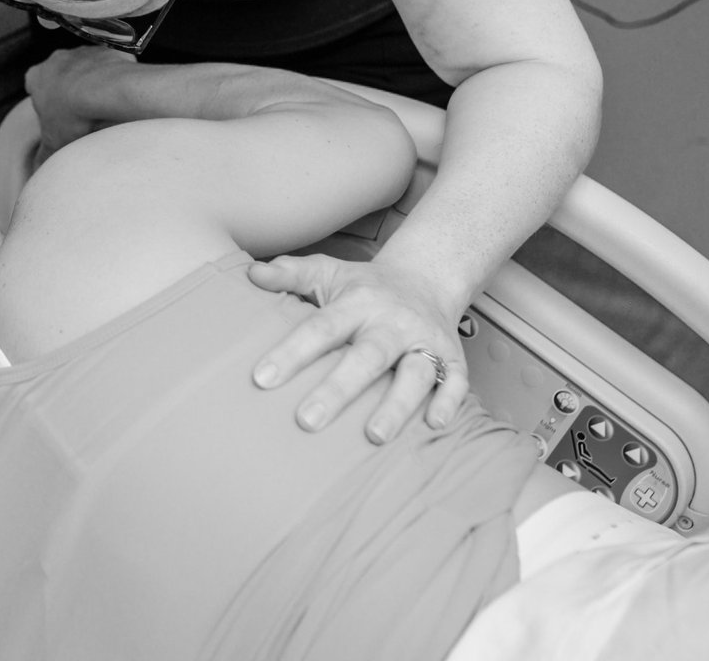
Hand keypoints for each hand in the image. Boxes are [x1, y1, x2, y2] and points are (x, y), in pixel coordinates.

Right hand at [24, 46, 134, 153]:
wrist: (106, 91)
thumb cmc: (75, 113)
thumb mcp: (54, 142)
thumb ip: (44, 154)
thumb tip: (38, 169)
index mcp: (37, 77)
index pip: (34, 86)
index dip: (45, 101)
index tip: (56, 115)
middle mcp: (57, 59)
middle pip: (60, 74)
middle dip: (69, 90)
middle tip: (80, 113)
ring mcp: (83, 52)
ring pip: (86, 68)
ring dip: (92, 83)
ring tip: (102, 107)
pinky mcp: (107, 50)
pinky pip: (110, 64)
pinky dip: (114, 77)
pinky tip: (118, 95)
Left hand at [247, 254, 468, 442]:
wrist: (427, 278)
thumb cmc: (367, 286)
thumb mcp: (327, 272)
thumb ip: (290, 274)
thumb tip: (252, 275)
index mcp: (357, 303)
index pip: (320, 328)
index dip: (291, 353)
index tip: (261, 379)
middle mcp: (393, 322)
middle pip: (367, 357)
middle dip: (338, 390)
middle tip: (308, 421)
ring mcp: (425, 340)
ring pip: (415, 373)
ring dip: (397, 405)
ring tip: (374, 436)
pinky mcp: (453, 357)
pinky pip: (456, 381)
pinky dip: (449, 402)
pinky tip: (434, 425)